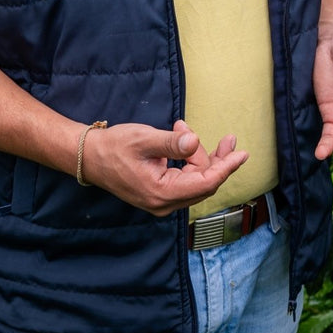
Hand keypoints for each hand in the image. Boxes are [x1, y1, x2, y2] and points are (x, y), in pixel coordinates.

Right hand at [81, 119, 246, 215]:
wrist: (89, 157)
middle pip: (204, 182)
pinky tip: (182, 141)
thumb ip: (172, 143)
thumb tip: (195, 141)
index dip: (226, 168)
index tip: (242, 154)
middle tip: (226, 138)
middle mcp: (164, 203)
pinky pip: (185, 180)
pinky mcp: (160, 195)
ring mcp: (162, 202)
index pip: (206, 183)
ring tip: (183, 129)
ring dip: (200, 156)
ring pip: (196, 180)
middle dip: (216, 159)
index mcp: (162, 193)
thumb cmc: (114, 147)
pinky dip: (189, 161)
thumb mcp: (144, 140)